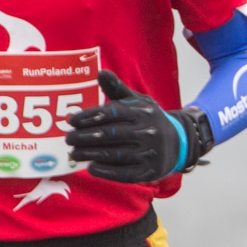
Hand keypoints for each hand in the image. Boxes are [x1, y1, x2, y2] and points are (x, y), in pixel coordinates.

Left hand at [65, 71, 208, 182]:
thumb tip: (101, 73)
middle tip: (69, 139)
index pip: (111, 113)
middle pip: (109, 135)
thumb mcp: (138, 103)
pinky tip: (91, 168)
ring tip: (74, 153)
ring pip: (113, 154)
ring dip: (90, 155)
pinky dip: (105, 171)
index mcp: (143, 112)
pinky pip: (123, 173)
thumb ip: (117, 89)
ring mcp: (149, 153)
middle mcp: (148, 132)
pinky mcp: (148, 171)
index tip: (72, 121)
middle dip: (84, 137)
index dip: (88, 117)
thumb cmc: (149, 120)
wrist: (178, 144)